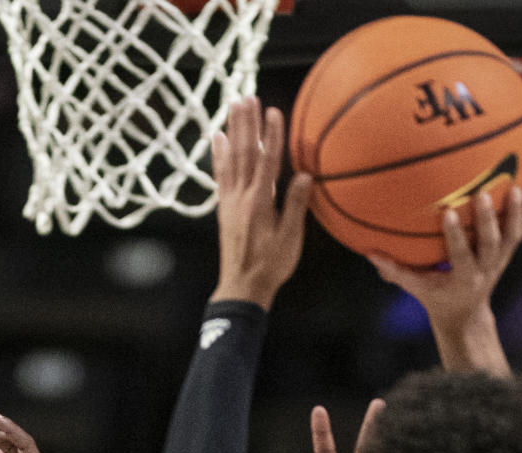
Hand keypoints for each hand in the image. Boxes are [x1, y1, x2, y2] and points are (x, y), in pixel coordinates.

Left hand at [210, 97, 312, 309]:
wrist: (242, 287)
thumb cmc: (270, 266)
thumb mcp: (290, 239)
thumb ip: (296, 206)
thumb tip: (304, 176)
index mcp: (260, 203)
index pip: (268, 162)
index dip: (272, 136)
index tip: (274, 111)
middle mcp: (242, 197)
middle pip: (244, 153)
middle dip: (247, 123)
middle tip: (247, 96)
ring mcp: (230, 201)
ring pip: (230, 159)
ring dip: (233, 131)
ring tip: (233, 106)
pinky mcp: (224, 208)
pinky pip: (220, 175)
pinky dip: (218, 155)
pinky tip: (216, 138)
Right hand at [366, 180, 521, 330]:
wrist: (467, 313)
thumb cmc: (436, 296)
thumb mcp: (416, 288)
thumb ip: (396, 271)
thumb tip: (369, 252)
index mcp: (464, 279)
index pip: (461, 256)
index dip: (456, 236)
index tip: (448, 213)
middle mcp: (487, 268)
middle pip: (492, 243)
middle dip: (489, 220)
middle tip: (484, 194)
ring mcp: (501, 258)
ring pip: (513, 234)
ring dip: (517, 211)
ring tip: (519, 186)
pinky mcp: (510, 250)